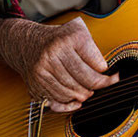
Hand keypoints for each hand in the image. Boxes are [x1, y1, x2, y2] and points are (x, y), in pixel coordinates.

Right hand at [0, 17, 117, 112]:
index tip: (113, 76)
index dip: (107, 73)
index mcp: (68, 38)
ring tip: (89, 91)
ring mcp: (43, 69)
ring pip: (72, 91)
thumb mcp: (76, 32)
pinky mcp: (36, 83)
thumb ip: (91, 50)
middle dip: (99, 86)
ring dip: (84, 95)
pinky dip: (69, 104)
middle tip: (104, 86)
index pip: (95, 62)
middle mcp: (53, 53)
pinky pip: (57, 99)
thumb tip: (106, 73)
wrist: (24, 42)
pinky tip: (76, 101)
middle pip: (85, 79)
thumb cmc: (56, 38)